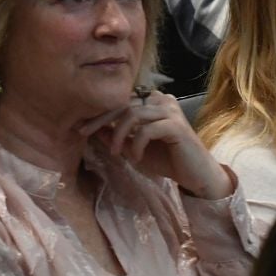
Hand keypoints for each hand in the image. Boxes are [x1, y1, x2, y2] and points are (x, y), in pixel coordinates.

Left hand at [79, 90, 232, 199]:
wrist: (195, 174)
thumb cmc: (167, 159)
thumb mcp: (134, 147)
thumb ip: (117, 136)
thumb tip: (93, 129)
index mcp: (154, 101)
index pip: (122, 100)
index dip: (100, 113)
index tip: (81, 128)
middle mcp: (163, 100)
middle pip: (124, 103)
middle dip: (101, 119)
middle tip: (84, 134)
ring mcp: (171, 111)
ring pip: (133, 113)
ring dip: (118, 135)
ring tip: (116, 153)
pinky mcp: (177, 126)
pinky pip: (146, 130)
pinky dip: (136, 145)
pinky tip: (136, 158)